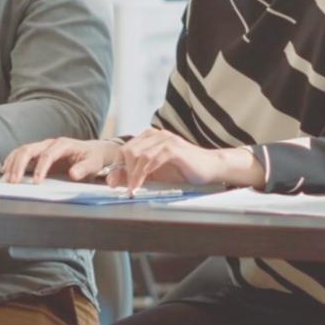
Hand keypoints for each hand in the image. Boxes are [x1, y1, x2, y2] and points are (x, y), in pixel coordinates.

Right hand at [2, 137, 119, 183]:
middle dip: (19, 165)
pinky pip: (21, 154)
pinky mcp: (38, 153)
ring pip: (22, 150)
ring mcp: (42, 147)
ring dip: (13, 164)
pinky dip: (12, 161)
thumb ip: (84, 169)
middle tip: (14, 181)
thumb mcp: (93, 164)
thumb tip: (73, 174)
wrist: (92, 151)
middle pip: (29, 149)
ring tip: (7, 179)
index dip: (41, 168)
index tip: (37, 183)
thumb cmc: (92, 158)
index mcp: (63, 145)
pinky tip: (6, 171)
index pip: (48, 155)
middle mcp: (50, 143)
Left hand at [106, 128, 261, 193]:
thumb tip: (113, 180)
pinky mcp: (174, 148)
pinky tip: (140, 185)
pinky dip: (143, 174)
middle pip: (128, 150)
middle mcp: (156, 135)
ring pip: (138, 154)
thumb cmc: (184, 171)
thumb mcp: (155, 174)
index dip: (117, 167)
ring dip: (132, 174)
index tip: (114, 183)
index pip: (125, 149)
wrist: (211, 168)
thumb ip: (136, 174)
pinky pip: (152, 159)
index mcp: (150, 137)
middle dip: (123, 171)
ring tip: (131, 189)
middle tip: (123, 188)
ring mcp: (165, 140)